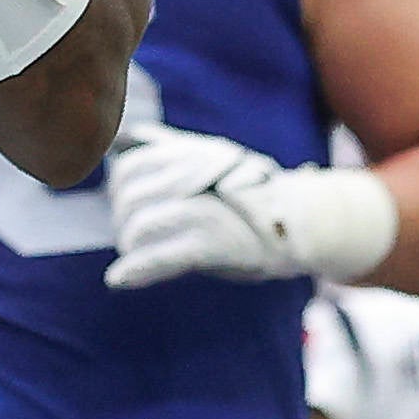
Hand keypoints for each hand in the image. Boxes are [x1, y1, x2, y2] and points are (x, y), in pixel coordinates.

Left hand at [103, 124, 399, 288]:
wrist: (301, 219)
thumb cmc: (249, 190)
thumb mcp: (209, 156)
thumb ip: (165, 147)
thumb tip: (122, 139)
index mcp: (190, 153)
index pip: (128, 168)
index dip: (119, 190)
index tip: (126, 206)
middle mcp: (194, 176)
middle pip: (129, 198)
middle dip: (123, 220)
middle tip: (134, 236)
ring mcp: (203, 208)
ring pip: (139, 226)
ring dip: (131, 246)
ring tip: (137, 257)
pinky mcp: (213, 243)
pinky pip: (162, 256)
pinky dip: (136, 269)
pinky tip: (117, 279)